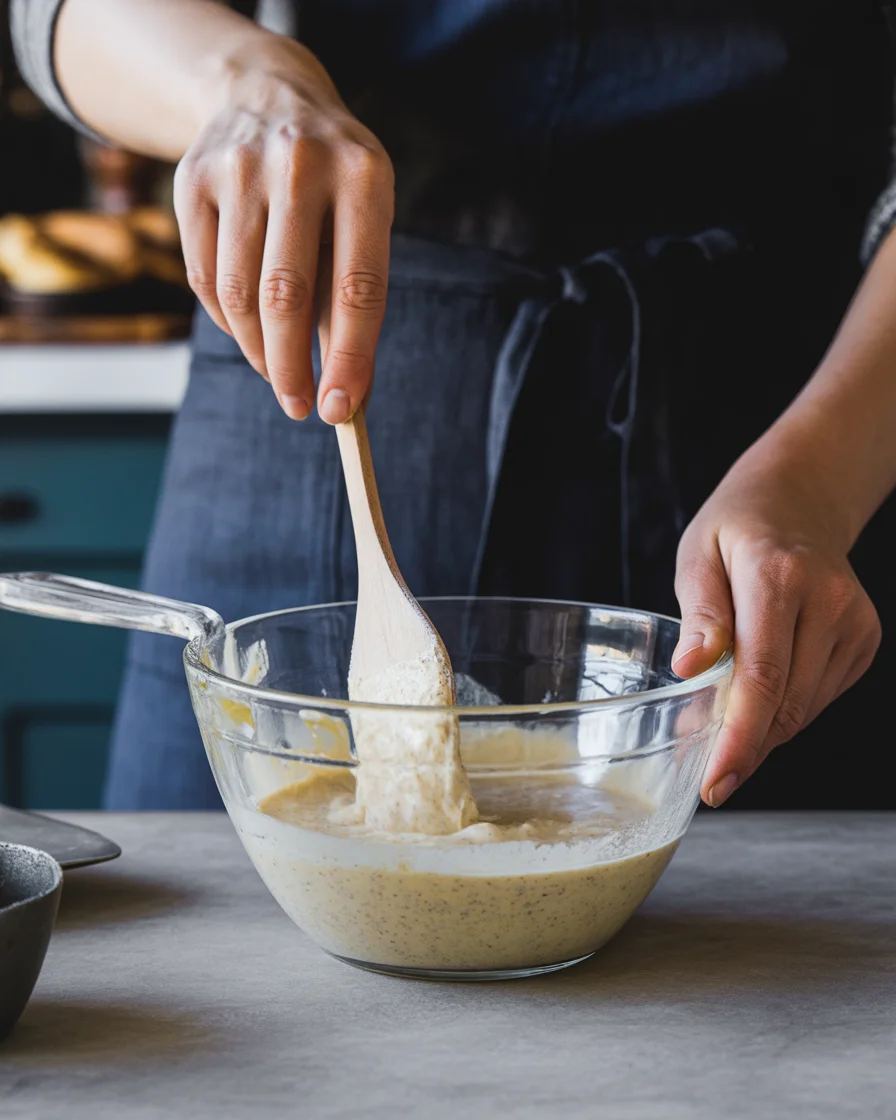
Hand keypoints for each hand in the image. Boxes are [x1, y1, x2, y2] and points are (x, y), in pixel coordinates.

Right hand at [173, 37, 393, 421]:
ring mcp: (239, 168)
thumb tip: (347, 395)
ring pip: (240, 294)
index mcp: (363, 177)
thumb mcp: (362, 221)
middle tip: (298, 406)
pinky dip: (226, 319)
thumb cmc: (331, 183)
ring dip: (257, 351)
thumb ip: (353, 299)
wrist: (266, 95)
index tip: (339, 410)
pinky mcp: (192, 179)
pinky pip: (204, 278)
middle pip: (286, 297)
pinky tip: (246, 329)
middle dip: (292, 367)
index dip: (350, 358)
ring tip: (277, 371)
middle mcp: (300, 165)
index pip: (358, 289)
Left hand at [671, 446, 881, 806]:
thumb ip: (699, 612)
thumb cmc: (737, 529)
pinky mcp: (865, 639)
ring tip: (725, 728)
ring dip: (763, 731)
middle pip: (786, 702)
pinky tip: (760, 696)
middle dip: (745, 747)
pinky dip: (784, 710)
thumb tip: (690, 669)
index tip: (717, 782)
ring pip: (804, 708)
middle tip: (708, 772)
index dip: (740, 738)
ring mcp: (855, 623)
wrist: (799, 501)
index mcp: (780, 578)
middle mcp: (829, 602)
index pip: (762, 676)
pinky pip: (818, 697)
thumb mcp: (698, 555)